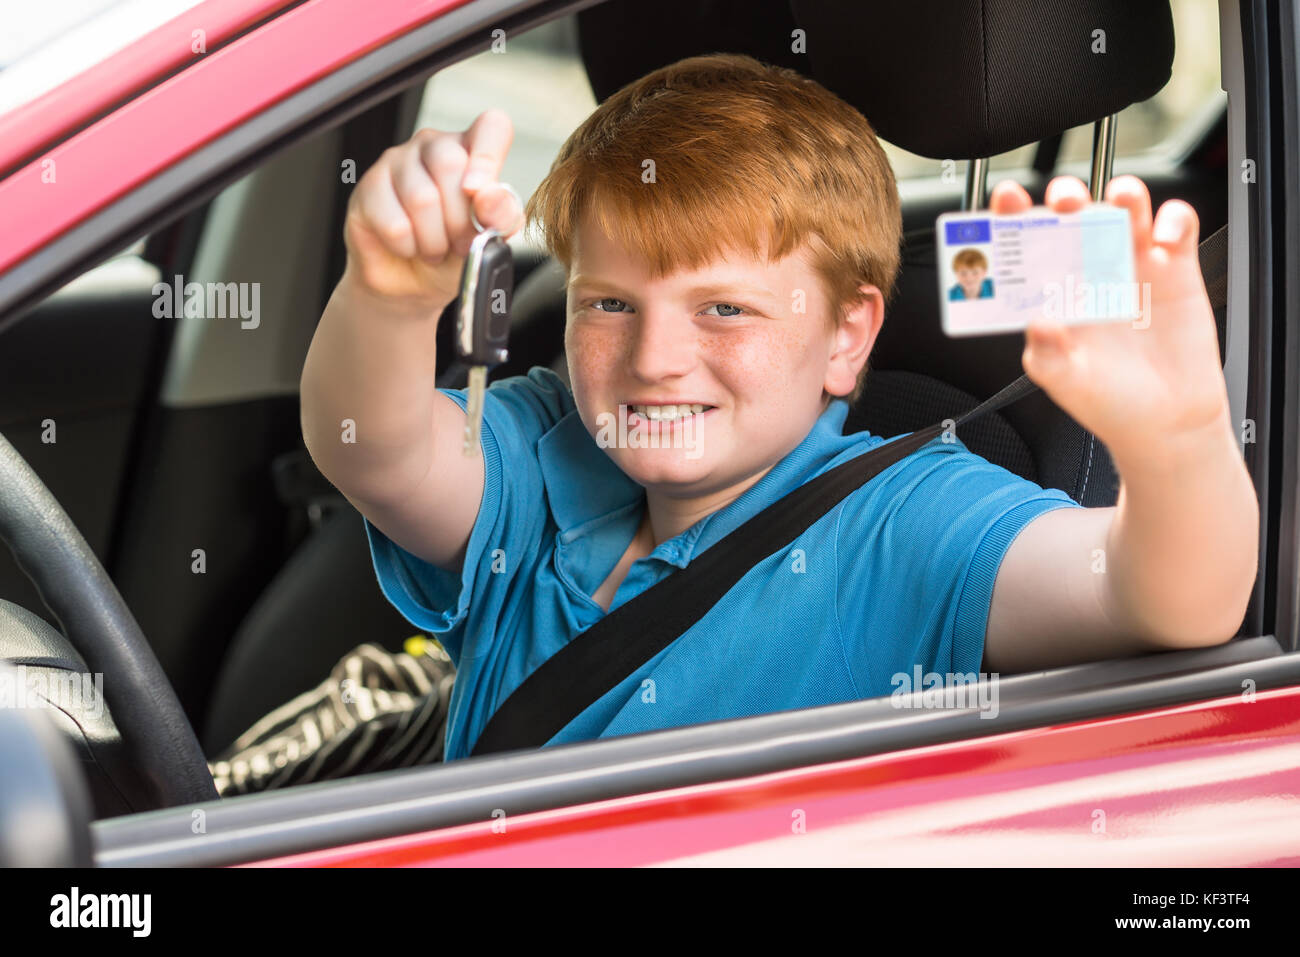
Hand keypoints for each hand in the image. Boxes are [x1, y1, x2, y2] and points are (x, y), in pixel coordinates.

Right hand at [342, 109, 523, 307]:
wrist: (411, 285)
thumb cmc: (452, 254)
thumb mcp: (490, 240)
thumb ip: (501, 217)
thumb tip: (492, 197)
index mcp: (471, 150)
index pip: (491, 126)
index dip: (489, 157)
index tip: (480, 194)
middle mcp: (433, 146)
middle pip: (450, 162)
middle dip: (459, 219)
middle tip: (459, 244)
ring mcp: (396, 161)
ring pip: (421, 198)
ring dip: (434, 240)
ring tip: (434, 250)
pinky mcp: (368, 188)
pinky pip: (394, 223)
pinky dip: (407, 247)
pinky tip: (407, 247)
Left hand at [990, 174, 1231, 469]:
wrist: (1166, 422)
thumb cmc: (1108, 402)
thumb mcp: (1066, 382)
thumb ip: (1046, 354)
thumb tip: (1036, 322)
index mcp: (1053, 292)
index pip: (1026, 244)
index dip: (1014, 217)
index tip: (1007, 200)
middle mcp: (1088, 272)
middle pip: (1074, 215)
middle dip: (1067, 198)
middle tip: (1065, 205)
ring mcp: (1131, 266)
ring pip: (1124, 208)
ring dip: (1121, 195)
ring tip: (1117, 205)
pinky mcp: (1175, 269)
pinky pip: (1175, 226)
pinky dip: (1173, 218)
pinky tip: (1164, 238)